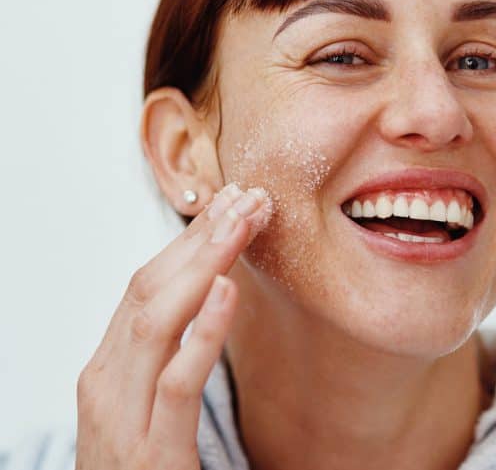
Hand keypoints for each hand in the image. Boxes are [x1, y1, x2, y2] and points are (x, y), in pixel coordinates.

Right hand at [75, 184, 271, 468]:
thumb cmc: (141, 463)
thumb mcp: (145, 400)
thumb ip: (168, 351)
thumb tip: (211, 288)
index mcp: (108, 365)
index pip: (146, 283)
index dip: (189, 238)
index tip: (232, 201)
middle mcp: (105, 382)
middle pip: (149, 289)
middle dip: (200, 238)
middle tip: (247, 196)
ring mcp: (120, 417)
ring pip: (157, 321)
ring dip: (204, 265)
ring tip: (243, 223)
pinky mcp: (152, 453)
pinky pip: (175, 383)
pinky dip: (202, 332)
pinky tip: (229, 292)